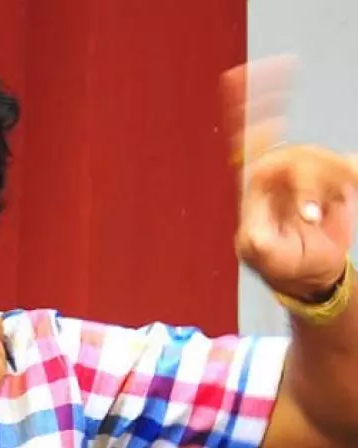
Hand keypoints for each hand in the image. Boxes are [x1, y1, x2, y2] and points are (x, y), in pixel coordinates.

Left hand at [224, 57, 357, 299]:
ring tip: (322, 217)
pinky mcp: (332, 179)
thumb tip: (254, 233)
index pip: (245, 139)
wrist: (310, 275)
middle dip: (311, 181)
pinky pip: (346, 166)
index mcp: (254, 187)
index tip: (237, 74)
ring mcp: (305, 174)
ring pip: (323, 160)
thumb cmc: (281, 265)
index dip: (243, 105)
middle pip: (296, 155)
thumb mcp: (267, 259)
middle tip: (312, 216)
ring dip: (331, 186)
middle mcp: (277, 173)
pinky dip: (351, 175)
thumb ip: (260, 246)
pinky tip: (354, 181)